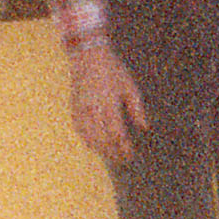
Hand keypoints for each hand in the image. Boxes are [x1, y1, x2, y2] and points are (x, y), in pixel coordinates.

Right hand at [71, 47, 148, 163]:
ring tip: (110, 157)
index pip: (116, 134)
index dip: (123, 147)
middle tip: (121, 160)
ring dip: (100, 150)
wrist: (88, 57)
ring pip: (90, 138)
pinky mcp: (74, 109)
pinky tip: (94, 146)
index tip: (130, 155)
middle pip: (103, 140)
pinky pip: (80, 131)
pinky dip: (88, 141)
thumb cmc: (113, 71)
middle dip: (113, 153)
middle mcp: (94, 109)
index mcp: (110, 104)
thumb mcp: (130, 87)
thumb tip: (144, 127)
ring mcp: (82, 110)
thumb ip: (137, 109)